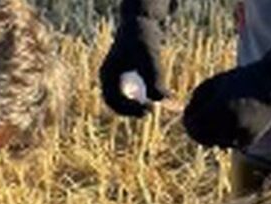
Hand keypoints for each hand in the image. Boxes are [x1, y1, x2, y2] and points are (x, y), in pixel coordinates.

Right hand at [98, 0, 170, 116]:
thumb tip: (162, 100)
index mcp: (108, 74)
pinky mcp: (122, 78)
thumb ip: (156, 79)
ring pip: (120, 100)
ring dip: (134, 106)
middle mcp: (107, 78)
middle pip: (114, 103)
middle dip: (130, 110)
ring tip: (150, 107)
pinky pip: (126, 95)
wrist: (140, 24)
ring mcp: (114, 78)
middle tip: (149, 112)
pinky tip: (151, 99)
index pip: (114, 100)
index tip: (148, 109)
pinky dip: (137, 99)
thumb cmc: (144, 39)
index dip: (130, 109)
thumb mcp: (151, 58)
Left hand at [183, 29, 270, 148]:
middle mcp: (230, 124)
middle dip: (197, 129)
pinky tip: (233, 120)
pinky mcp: (249, 141)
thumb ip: (196, 100)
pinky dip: (225, 135)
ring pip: (214, 143)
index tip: (191, 112)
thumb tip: (186, 119)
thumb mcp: (215, 83)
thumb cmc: (242, 79)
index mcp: (220, 106)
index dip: (188, 120)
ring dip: (212, 132)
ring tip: (222, 114)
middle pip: (201, 138)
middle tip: (202, 117)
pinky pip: (227, 143)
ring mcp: (241, 135)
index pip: (192, 125)